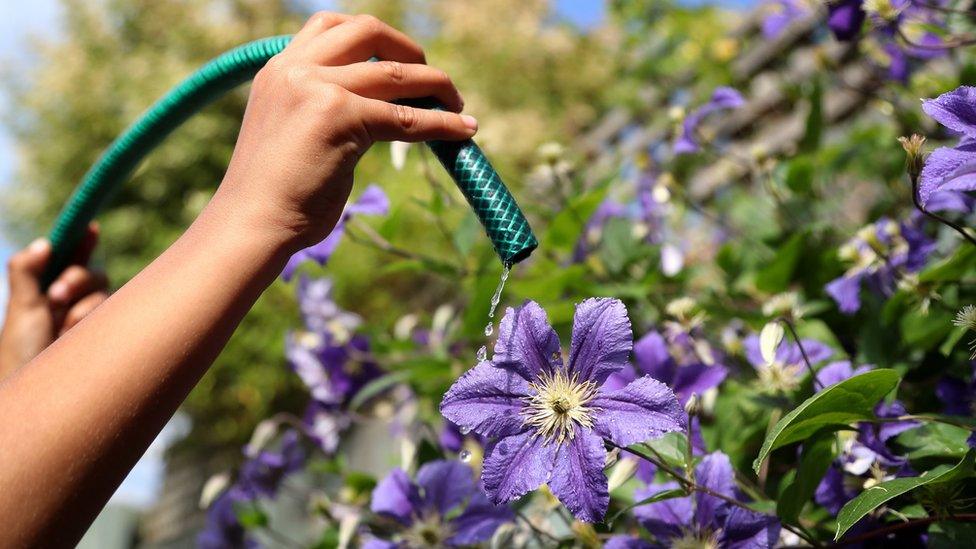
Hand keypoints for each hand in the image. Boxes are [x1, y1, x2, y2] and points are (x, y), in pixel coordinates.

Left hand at [0, 224, 108, 376]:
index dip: (80, 242)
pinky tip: (74, 336)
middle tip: (56, 297)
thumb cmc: (20, 354)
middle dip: (77, 278)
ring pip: (102, 293)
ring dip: (81, 306)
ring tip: (61, 329)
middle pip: (91, 272)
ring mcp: (87, 322)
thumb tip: (45, 242)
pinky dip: (90, 319)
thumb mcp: (20, 308)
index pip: (69, 259)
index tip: (89, 227)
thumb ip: (27, 270)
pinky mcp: (102, 337)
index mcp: (45, 293)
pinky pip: (110, 314)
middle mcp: (69, 305)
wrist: (36, 395)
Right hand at [213, 12, 476, 253]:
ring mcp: (317, 88)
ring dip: (436, 86)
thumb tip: (374, 113)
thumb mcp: (292, 132)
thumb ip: (321, 109)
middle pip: (367, 30)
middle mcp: (296, 69)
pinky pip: (406, 117)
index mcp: (279, 69)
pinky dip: (442, 122)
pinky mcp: (340, 117)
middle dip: (408, 50)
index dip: (373, 38)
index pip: (330, 26)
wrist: (251, 225)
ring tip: (458, 105)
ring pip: (396, 73)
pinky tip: (463, 131)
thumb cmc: (273, 195)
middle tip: (431, 79)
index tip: (398, 62)